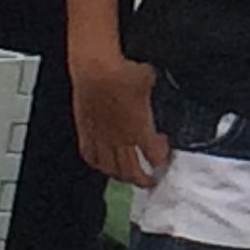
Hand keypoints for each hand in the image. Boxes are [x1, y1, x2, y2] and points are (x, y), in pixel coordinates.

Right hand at [71, 48, 168, 187]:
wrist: (95, 70)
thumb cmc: (124, 72)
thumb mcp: (149, 79)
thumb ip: (153, 88)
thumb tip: (152, 80)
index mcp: (140, 131)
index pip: (154, 157)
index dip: (162, 158)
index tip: (164, 152)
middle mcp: (121, 140)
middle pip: (132, 172)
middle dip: (143, 179)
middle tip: (150, 180)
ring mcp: (101, 139)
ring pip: (110, 169)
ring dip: (121, 176)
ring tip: (128, 176)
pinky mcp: (85, 133)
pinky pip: (90, 157)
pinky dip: (98, 164)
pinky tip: (103, 164)